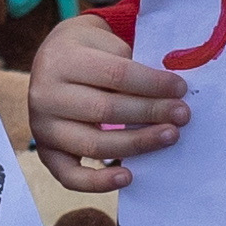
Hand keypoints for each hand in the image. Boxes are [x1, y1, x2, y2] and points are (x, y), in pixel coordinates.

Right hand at [20, 14, 191, 194]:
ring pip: (95, 145)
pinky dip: (99, 182)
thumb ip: (131, 65)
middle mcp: (46, 95)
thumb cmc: (90, 52)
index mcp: (62, 60)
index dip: (152, 83)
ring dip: (138, 144)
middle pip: (106, 110)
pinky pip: (70, 176)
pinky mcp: (46, 153)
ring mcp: (43, 128)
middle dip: (151, 113)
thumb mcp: (104, 43)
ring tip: (169, 136)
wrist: (53, 61)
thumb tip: (170, 94)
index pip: (115, 75)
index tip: (180, 89)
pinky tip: (129, 176)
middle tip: (182, 115)